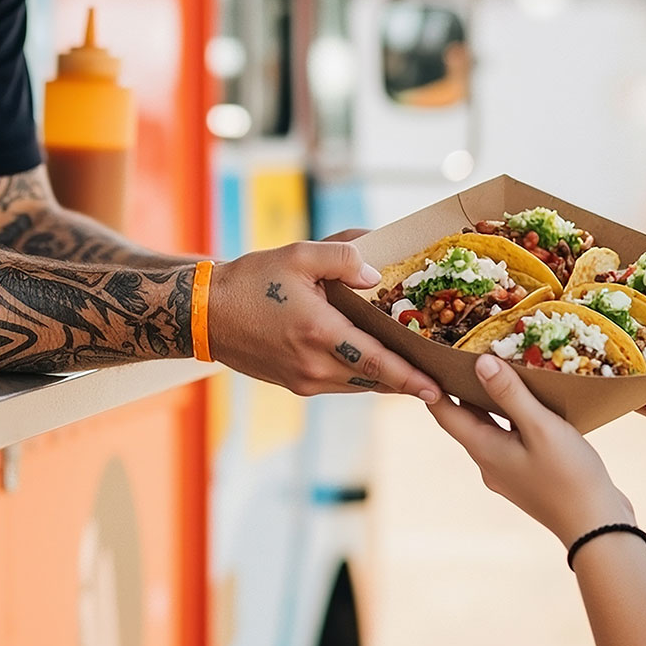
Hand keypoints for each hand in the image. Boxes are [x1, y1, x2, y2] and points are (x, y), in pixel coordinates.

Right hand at [209, 240, 441, 402]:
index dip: (409, 377)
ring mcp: (302, 380)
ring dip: (384, 381)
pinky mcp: (294, 384)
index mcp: (318, 333)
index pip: (375, 362)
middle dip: (406, 382)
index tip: (436, 389)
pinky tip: (374, 364)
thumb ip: (342, 257)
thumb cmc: (251, 281)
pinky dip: (360, 377)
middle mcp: (313, 365)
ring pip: (357, 385)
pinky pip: (338, 383)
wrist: (205, 314)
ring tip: (414, 373)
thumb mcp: (297, 255)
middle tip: (439, 382)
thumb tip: (375, 275)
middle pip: (373, 380)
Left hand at [427, 355, 632, 544]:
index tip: (431, 357)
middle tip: (466, 352)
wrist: (597, 527)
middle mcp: (489, 462)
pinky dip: (513, 417)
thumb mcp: (540, 428)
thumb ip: (510, 394)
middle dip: (464, 387)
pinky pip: (512, 439)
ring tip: (499, 367)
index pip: (444, 413)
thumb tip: (480, 362)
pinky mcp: (529, 475)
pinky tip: (530, 402)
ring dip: (492, 401)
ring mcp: (509, 471)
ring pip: (491, 428)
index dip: (434, 385)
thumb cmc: (568, 476)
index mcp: (483, 449)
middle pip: (466, 418)